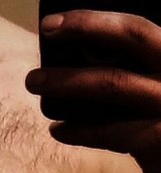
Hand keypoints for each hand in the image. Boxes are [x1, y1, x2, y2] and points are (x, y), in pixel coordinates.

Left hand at [24, 9, 160, 172]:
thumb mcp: (154, 98)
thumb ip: (132, 80)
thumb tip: (77, 66)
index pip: (138, 28)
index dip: (94, 20)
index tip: (54, 22)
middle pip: (134, 36)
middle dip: (86, 27)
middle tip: (48, 30)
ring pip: (115, 83)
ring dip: (69, 80)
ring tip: (35, 81)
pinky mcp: (160, 141)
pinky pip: (111, 131)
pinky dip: (80, 131)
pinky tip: (58, 131)